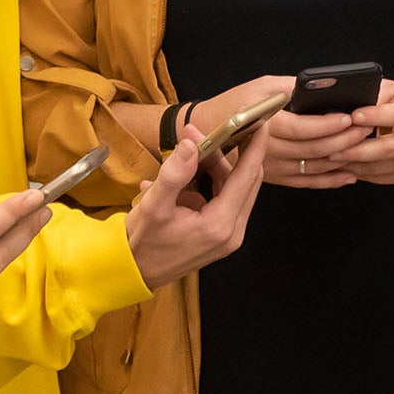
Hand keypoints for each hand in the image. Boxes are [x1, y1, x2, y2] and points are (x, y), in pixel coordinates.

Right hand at [125, 124, 267, 286]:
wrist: (133, 272)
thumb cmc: (142, 243)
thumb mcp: (153, 205)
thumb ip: (174, 173)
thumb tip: (191, 143)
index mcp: (220, 224)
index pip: (247, 176)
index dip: (256, 146)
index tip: (260, 121)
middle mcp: (231, 231)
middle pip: (246, 180)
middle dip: (230, 151)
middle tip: (205, 132)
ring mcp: (228, 235)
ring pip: (234, 188)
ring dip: (216, 166)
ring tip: (188, 150)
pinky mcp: (220, 234)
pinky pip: (223, 198)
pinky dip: (208, 181)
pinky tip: (180, 176)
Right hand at [191, 76, 366, 189]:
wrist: (210, 130)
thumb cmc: (236, 103)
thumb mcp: (261, 86)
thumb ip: (291, 87)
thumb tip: (325, 86)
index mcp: (263, 124)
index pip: (301, 129)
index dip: (327, 125)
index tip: (349, 117)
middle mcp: (267, 151)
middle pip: (312, 150)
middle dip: (344, 139)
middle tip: (367, 127)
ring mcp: (271, 168)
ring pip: (314, 168)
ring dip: (343, 159)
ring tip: (365, 146)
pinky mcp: (275, 178)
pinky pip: (307, 182)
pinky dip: (331, 180)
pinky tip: (350, 174)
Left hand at [335, 79, 393, 184]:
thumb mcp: (388, 90)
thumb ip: (372, 96)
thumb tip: (346, 106)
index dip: (376, 116)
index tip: (354, 116)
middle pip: (389, 149)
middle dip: (358, 150)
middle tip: (332, 150)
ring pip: (380, 167)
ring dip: (353, 165)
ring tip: (331, 159)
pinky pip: (377, 176)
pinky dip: (357, 172)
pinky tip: (342, 165)